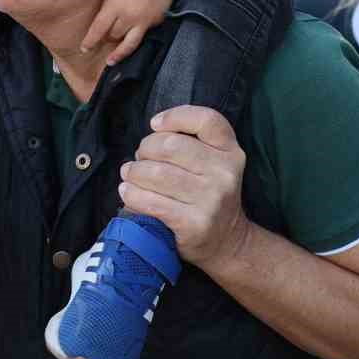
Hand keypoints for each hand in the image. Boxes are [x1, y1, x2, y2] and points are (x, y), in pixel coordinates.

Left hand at [80, 0, 185, 64]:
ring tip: (112, 60)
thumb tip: (103, 20)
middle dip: (106, 40)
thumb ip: (109, 3)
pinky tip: (136, 27)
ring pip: (128, 44)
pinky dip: (138, 32)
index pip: (98, 30)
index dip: (90, 41)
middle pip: (113, 37)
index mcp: (115, 4)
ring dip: (119, 52)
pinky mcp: (157, 21)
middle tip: (101, 42)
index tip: (84, 49)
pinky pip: (144, 32)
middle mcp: (129, 15)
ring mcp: (145, 20)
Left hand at [119, 105, 250, 268]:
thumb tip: (151, 135)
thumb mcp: (215, 163)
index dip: (176, 116)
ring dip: (134, 172)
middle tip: (139, 158)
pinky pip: (152, 202)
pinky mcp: (194, 224)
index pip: (207, 119)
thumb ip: (192, 142)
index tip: (155, 125)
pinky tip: (127, 192)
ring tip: (129, 174)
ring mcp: (211, 199)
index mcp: (231, 151)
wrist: (227, 242)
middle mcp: (225, 173)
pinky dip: (133, 195)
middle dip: (146, 148)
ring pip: (157, 173)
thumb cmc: (209, 195)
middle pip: (172, 145)